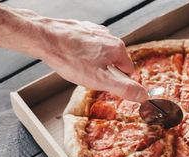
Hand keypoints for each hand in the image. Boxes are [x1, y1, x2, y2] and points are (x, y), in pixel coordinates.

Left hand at [29, 18, 147, 101]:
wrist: (46, 40)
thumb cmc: (70, 59)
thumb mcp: (100, 81)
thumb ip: (124, 89)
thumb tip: (142, 95)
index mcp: (117, 48)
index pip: (128, 72)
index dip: (117, 82)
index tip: (105, 85)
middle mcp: (109, 36)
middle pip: (114, 62)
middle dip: (103, 72)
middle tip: (88, 77)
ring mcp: (95, 31)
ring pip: (101, 54)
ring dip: (93, 63)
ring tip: (78, 67)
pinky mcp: (83, 30)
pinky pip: (88, 46)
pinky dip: (82, 53)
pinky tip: (73, 57)